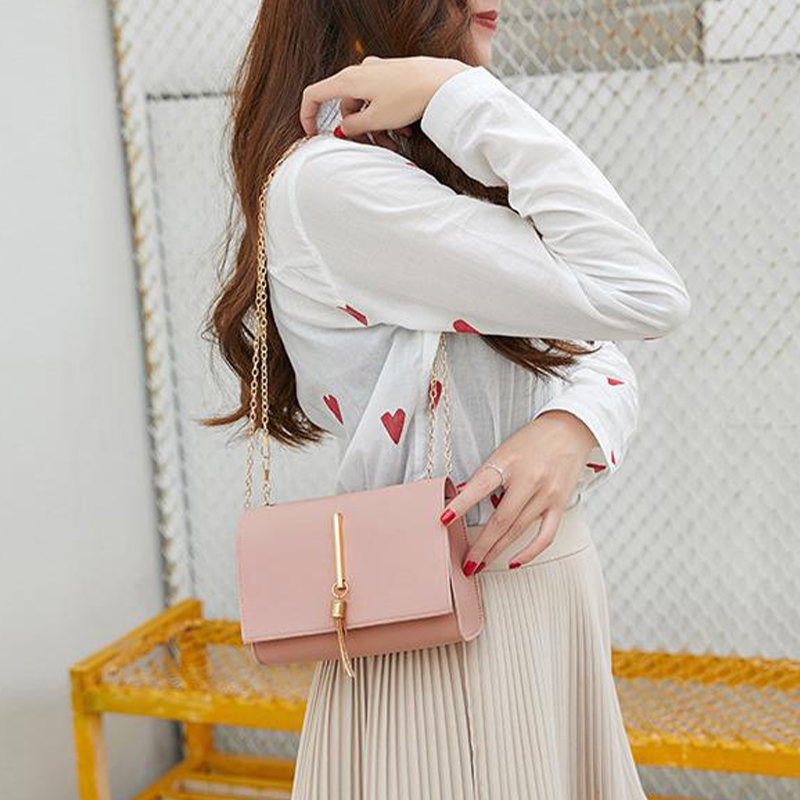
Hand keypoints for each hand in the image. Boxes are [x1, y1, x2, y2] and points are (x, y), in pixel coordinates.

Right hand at [299, 55, 468, 138]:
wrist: (441, 82)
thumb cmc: (408, 97)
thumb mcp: (376, 119)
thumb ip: (353, 126)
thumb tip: (343, 129)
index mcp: (348, 80)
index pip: (315, 94)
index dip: (308, 115)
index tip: (313, 134)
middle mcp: (360, 72)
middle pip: (345, 106)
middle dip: (355, 131)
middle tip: (367, 149)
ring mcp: (377, 72)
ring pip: (365, 106)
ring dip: (374, 128)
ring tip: (392, 145)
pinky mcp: (393, 76)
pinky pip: (380, 100)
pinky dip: (385, 117)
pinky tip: (402, 131)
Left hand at [440, 411, 597, 572]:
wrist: (569, 430)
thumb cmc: (533, 440)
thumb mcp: (503, 451)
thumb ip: (486, 475)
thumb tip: (463, 498)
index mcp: (509, 463)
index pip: (479, 486)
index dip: (460, 504)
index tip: (444, 519)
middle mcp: (529, 480)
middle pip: (500, 519)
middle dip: (481, 545)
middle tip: (466, 562)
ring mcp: (546, 494)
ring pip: (518, 530)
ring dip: (498, 551)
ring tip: (482, 564)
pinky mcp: (560, 504)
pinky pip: (545, 535)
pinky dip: (530, 552)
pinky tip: (514, 561)